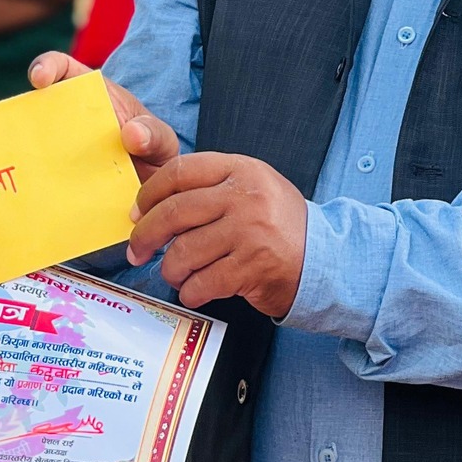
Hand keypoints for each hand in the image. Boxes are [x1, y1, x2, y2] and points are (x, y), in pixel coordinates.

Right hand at [28, 51, 179, 182]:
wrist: (153, 188)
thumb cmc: (153, 150)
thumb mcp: (162, 140)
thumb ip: (155, 134)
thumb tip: (132, 134)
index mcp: (92, 97)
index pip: (61, 69)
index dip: (46, 67)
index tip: (39, 79)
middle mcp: (69, 120)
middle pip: (36, 111)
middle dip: (24, 117)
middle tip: (28, 135)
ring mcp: (60, 150)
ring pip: (33, 148)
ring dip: (27, 158)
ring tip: (27, 174)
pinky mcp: (59, 180)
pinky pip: (43, 183)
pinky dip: (38, 192)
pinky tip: (43, 205)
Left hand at [126, 152, 306, 315]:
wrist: (325, 259)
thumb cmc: (276, 226)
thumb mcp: (250, 189)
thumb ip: (207, 189)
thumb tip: (147, 208)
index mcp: (241, 169)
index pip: (179, 171)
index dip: (149, 193)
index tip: (136, 212)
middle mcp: (245, 197)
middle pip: (174, 212)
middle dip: (146, 235)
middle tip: (138, 249)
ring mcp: (250, 233)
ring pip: (183, 252)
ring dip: (171, 269)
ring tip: (176, 273)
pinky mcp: (252, 268)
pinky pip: (202, 283)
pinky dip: (190, 292)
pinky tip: (195, 290)